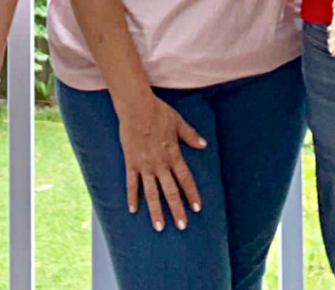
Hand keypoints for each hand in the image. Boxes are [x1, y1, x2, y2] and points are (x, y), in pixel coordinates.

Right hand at [116, 92, 206, 232]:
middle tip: (182, 226)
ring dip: (156, 211)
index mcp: (173, 155)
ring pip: (152, 193)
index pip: (185, 179)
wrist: (136, 107)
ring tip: (160, 227)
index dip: (192, 194)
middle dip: (177, 210)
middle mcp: (160, 164)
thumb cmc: (158, 112)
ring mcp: (144, 165)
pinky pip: (132, 183)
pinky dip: (132, 197)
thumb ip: (190, 136)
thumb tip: (204, 145)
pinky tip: (133, 210)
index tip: (197, 208)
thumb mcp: (178, 123)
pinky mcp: (131, 163)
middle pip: (170, 191)